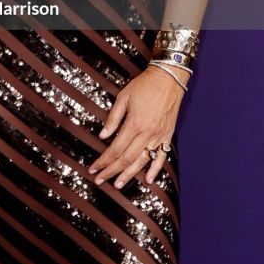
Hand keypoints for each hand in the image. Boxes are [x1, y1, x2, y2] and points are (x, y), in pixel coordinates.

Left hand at [88, 66, 186, 189]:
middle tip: (100, 180)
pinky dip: (155, 170)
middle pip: (126, 158)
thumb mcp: (123, 97)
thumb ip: (113, 118)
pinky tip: (148, 180)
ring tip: (118, 184)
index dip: (103, 161)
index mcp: (134, 123)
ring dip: (129, 174)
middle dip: (112, 171)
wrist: (168, 79)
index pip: (115, 149)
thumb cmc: (144, 85)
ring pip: (142, 161)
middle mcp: (147, 133)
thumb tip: (103, 136)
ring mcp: (159, 136)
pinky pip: (162, 157)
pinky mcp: (168, 136)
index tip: (94, 168)